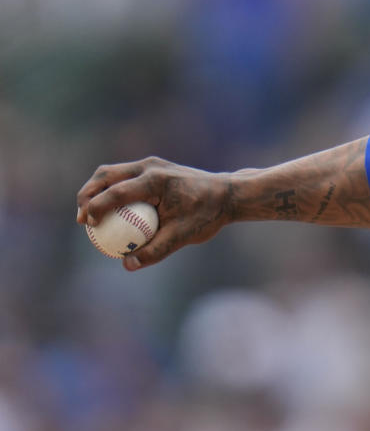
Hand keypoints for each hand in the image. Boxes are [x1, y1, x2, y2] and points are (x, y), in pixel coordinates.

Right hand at [76, 157, 233, 269]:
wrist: (227, 194)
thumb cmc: (207, 215)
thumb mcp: (184, 236)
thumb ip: (156, 251)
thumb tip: (127, 265)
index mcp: (156, 180)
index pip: (117, 191)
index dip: (96, 207)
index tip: (88, 225)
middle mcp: (150, 167)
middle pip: (106, 175)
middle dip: (87, 195)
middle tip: (81, 220)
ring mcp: (151, 165)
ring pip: (111, 173)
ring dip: (95, 190)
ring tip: (87, 216)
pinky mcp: (153, 168)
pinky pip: (123, 177)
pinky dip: (110, 190)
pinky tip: (107, 212)